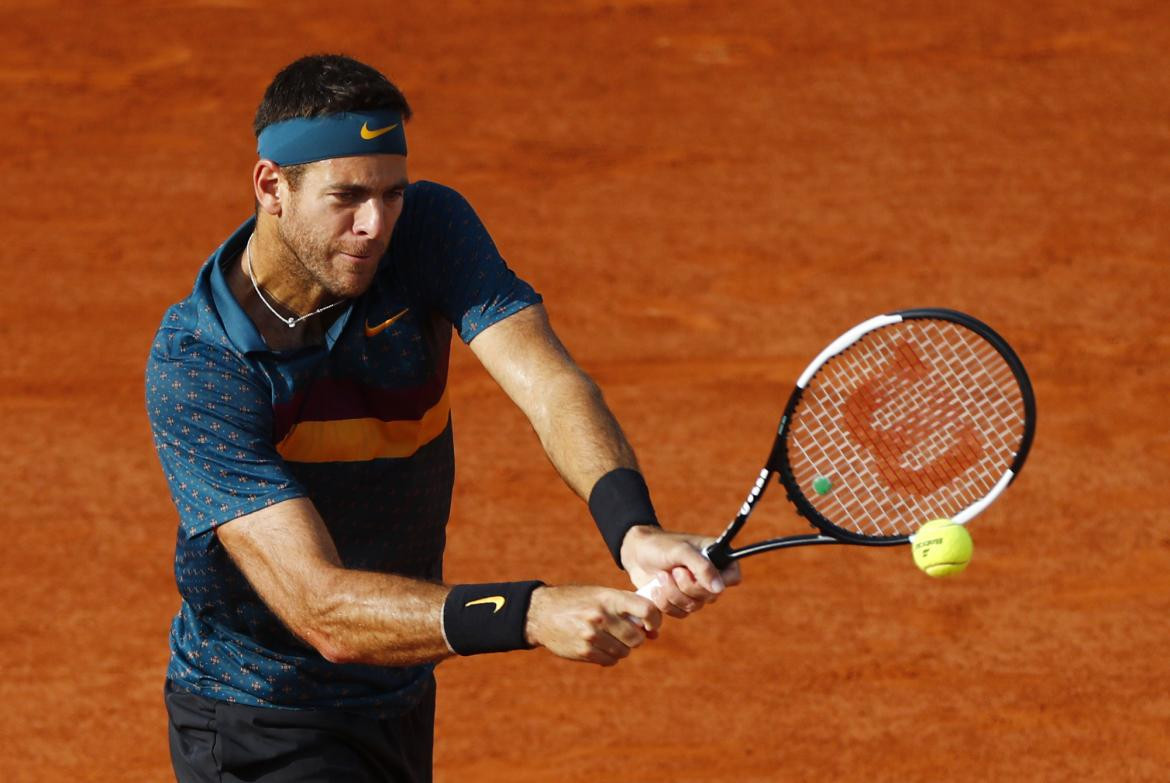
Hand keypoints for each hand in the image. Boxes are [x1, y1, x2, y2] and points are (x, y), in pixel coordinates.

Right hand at [524, 585, 660, 665]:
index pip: (646, 610)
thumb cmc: (576, 601)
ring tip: (609, 638)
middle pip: (637, 637)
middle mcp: (602, 616)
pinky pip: (610, 660)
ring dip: (622, 648)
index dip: (655, 620)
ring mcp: (592, 635)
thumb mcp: (599, 595)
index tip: (651, 625)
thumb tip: (653, 633)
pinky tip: (599, 646)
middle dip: (636, 638)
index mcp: (608, 598)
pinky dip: (609, 656)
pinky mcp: (584, 651)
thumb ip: (626, 608)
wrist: (541, 613)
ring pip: (624, 651)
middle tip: (627, 633)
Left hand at [619, 526, 741, 618]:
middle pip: (711, 596)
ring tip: (661, 577)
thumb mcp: (681, 551)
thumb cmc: (660, 545)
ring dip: (673, 594)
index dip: (720, 581)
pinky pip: (680, 613)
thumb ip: (701, 567)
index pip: (733, 576)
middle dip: (687, 587)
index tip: (700, 576)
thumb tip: (719, 588)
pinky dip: (665, 603)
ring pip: (694, 606)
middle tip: (674, 571)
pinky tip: (655, 589)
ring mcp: (694, 590)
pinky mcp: (679, 601)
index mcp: (715, 557)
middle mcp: (708, 576)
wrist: (636, 553)